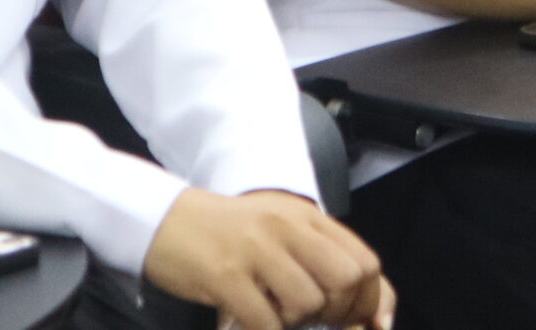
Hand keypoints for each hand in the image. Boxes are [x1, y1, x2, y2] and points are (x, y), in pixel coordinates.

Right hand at [142, 189, 391, 329]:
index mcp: (306, 216)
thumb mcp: (280, 229)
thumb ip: (318, 255)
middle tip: (314, 321)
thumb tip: (364, 308)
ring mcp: (257, 250)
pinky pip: (266, 320)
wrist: (166, 221)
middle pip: (346, 281)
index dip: (369, 301)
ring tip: (275, 315)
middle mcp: (287, 227)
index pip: (365, 263)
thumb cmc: (229, 232)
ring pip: (308, 302)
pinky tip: (253, 322)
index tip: (356, 322)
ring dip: (296, 322)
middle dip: (337, 313)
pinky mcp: (227, 275)